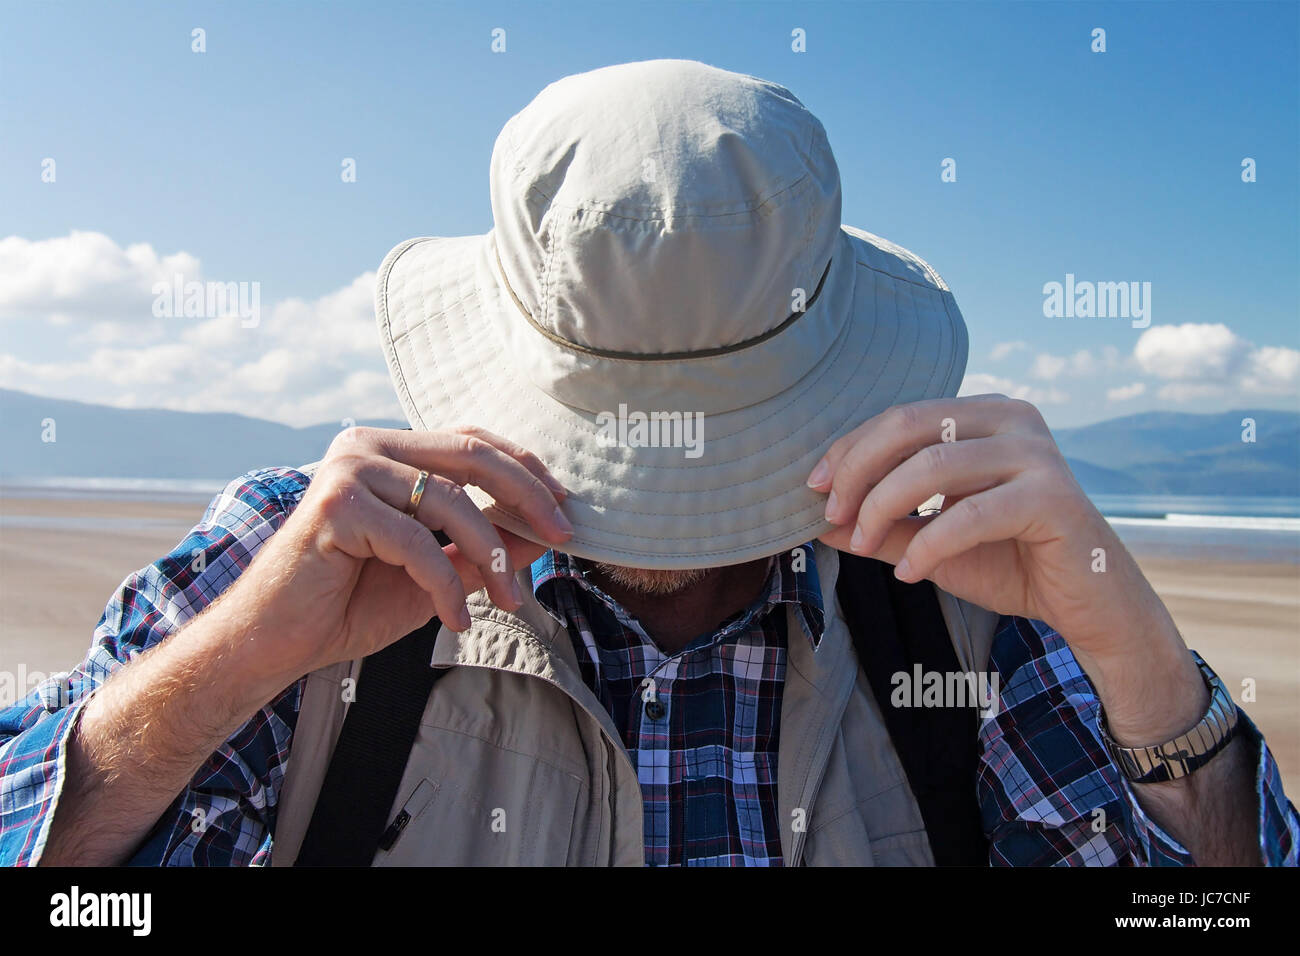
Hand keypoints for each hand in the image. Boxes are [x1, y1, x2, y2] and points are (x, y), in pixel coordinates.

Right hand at [215, 425, 572, 678]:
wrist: (274, 641)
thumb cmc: (348, 603)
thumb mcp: (434, 572)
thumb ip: (482, 548)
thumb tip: (544, 532)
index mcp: (387, 449)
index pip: (471, 441)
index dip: (525, 468)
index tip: (565, 506)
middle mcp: (366, 445)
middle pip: (471, 456)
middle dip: (528, 496)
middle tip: (563, 536)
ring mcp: (349, 469)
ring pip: (452, 502)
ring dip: (492, 557)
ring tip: (511, 601)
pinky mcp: (336, 505)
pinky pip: (418, 543)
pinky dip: (447, 585)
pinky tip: (456, 620)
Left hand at [807, 394, 1202, 732]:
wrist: (1090, 605)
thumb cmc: (1012, 563)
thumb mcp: (930, 543)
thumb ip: (880, 528)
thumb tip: (816, 521)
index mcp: (983, 416)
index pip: (901, 417)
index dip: (851, 449)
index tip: (813, 488)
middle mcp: (1013, 419)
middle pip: (911, 427)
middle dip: (858, 471)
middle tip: (831, 515)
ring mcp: (1037, 454)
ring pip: (933, 465)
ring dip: (883, 508)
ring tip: (861, 546)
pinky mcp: (1053, 496)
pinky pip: (969, 514)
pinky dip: (928, 545)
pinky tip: (910, 573)